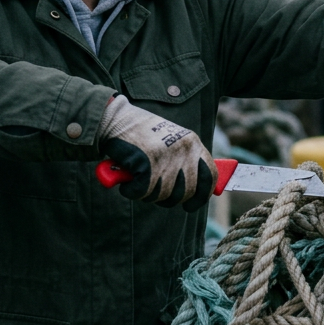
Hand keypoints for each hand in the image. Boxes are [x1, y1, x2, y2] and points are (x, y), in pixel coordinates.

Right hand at [97, 95, 215, 210]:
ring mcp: (167, 156)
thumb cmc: (140, 134)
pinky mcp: (148, 163)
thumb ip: (183, 160)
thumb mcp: (170, 141)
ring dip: (147, 194)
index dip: (201, 196)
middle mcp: (184, 149)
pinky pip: (142, 192)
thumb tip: (193, 191)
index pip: (209, 176)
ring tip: (137, 181)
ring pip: (163, 195)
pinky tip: (127, 182)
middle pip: (186, 192)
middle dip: (168, 199)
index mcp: (192, 143)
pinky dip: (131, 192)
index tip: (190, 205)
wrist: (114, 119)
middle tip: (153, 193)